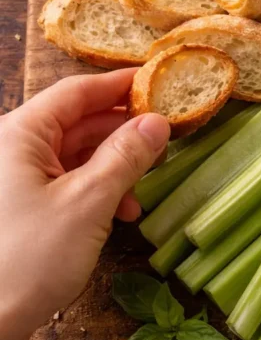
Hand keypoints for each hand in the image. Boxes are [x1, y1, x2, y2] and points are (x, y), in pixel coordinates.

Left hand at [0, 70, 168, 339]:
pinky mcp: (18, 209)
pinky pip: (65, 182)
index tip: (159, 80)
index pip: (76, 92)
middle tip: (166, 135)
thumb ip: (126, 156)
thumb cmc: (27, 259)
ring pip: (74, 154)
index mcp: (19, 135)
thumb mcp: (89, 202)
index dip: (120, 84)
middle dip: (123, 130)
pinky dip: (97, 190)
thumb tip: (157, 122)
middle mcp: (11, 150)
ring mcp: (12, 180)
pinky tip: (122, 211)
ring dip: (114, 166)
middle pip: (77, 122)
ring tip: (146, 184)